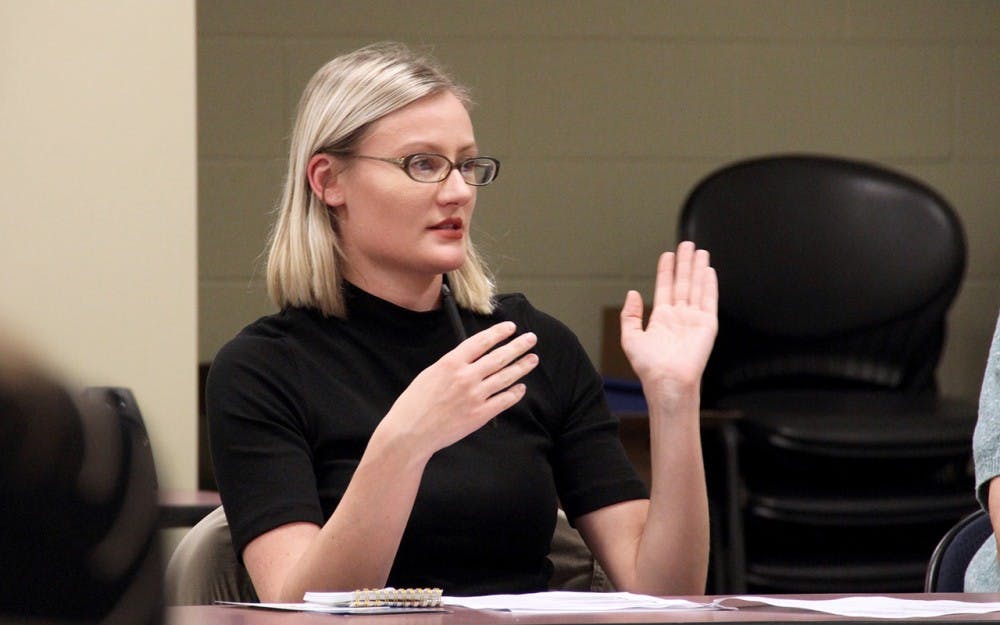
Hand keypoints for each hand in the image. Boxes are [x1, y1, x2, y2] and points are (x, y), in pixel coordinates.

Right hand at [384, 321, 537, 454]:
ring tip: (533, 359)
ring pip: (506, 377)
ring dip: (522, 366)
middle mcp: (466, 377)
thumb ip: (452, 365)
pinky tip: (521, 388)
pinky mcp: (480, 415)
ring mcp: (475, 396)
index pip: (481, 341)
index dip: (498, 333)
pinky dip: (515, 393)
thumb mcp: (430, 374)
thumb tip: (470, 359)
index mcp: (451, 363)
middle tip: (531, 339)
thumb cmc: (415, 404)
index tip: (510, 327)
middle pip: (499, 357)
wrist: (411, 432)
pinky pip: (504, 400)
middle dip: (518, 346)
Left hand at [620, 241, 717, 397]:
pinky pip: (709, 300)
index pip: (665, 287)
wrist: (668, 381)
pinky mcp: (707, 324)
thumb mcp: (631, 338)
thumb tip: (632, 293)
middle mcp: (679, 316)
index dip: (667, 270)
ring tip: (699, 251)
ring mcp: (694, 319)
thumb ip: (630, 315)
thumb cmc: (649, 367)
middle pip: (683, 283)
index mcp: (662, 319)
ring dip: (698, 269)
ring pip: (696, 287)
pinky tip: (709, 270)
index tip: (668, 254)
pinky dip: (709, 284)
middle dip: (685, 263)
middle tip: (687, 244)